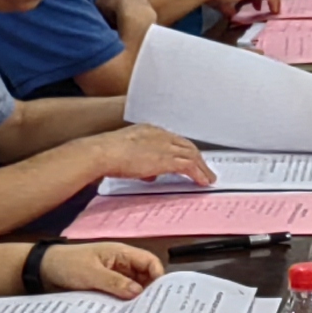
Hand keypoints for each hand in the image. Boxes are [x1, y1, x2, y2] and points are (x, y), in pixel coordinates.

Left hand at [47, 241, 162, 297]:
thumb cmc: (66, 264)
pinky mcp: (105, 288)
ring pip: (133, 289)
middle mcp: (121, 265)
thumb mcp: (91, 273)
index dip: (157, 277)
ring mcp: (113, 277)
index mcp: (121, 253)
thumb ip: (115, 283)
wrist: (42, 269)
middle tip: (150, 311)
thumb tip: (139, 293)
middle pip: (144, 277)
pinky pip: (120, 296)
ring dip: (135, 301)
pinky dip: (123, 305)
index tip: (159, 296)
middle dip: (148, 292)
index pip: (149, 262)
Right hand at [95, 126, 213, 187]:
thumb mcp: (126, 155)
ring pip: (192, 155)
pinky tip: (202, 181)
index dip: (183, 150)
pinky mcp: (167, 160)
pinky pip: (190, 166)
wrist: (104, 152)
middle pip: (186, 145)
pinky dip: (198, 173)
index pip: (173, 139)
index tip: (188, 158)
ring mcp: (165, 146)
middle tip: (204, 168)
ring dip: (202, 168)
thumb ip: (140, 162)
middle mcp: (160, 135)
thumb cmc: (107, 153)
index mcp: (150, 130)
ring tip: (207, 177)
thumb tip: (149, 174)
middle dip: (197, 157)